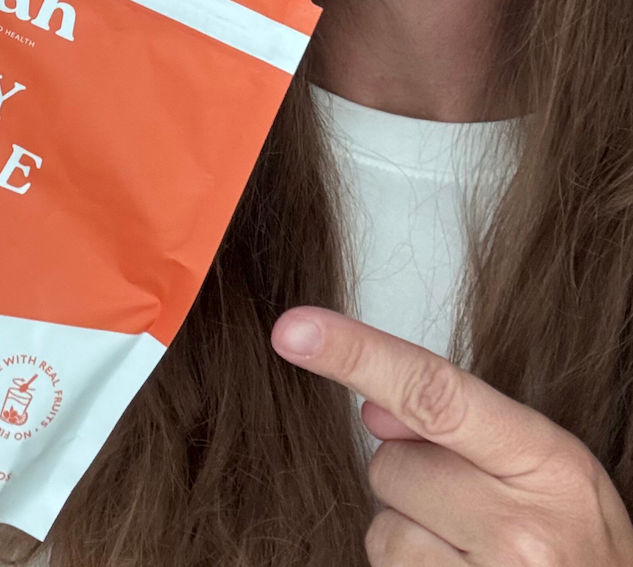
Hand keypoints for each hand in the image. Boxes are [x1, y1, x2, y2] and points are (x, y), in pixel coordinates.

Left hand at [271, 307, 632, 564]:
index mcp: (546, 463)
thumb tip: (373, 407)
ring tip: (471, 549)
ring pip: (381, 528)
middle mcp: (517, 530)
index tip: (296, 329)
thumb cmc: (579, 544)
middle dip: (414, 477)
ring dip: (411, 533)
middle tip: (471, 504)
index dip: (358, 355)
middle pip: (390, 464)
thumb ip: (464, 424)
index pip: (434, 393)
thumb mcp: (547, 467)